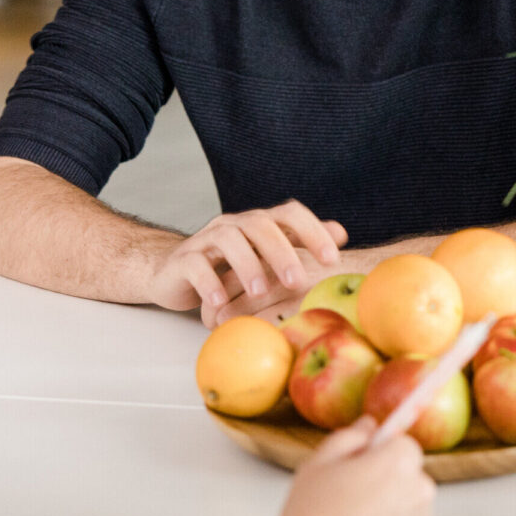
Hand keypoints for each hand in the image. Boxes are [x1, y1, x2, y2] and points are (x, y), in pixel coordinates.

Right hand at [148, 200, 346, 326]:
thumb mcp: (265, 256)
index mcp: (258, 223)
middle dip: (282, 252)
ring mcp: (206, 240)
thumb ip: (299, 243)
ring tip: (260, 292)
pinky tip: (221, 302)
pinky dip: (209, 282)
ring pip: (228, 239)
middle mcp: (233, 225)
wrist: (174, 271)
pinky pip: (195, 264)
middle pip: (260, 225)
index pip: (289, 213)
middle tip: (298, 281)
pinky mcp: (183, 260)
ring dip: (247, 264)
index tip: (332, 258)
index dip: (312, 231)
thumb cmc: (228, 266)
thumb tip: (340, 233)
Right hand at [270, 417, 436, 515]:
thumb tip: (370, 425)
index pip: (405, 445)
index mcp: (396, 463)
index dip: (382, 454)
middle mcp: (420, 493)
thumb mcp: (317, 464)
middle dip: (389, 484)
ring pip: (413, 513)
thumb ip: (349, 437)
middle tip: (351, 501)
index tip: (361, 466)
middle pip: (411, 478)